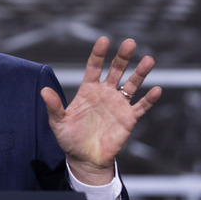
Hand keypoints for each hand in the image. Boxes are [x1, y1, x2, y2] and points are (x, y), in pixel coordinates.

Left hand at [41, 37, 161, 184]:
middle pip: (116, 71)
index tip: (104, 40)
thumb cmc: (69, 139)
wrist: (85, 159)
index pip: (94, 67)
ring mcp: (118, 105)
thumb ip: (53, 107)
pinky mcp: (128, 118)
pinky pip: (141, 106)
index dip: (98, 54)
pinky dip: (149, 99)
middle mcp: (105, 93)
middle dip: (123, 57)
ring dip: (140, 73)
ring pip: (132, 84)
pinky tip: (156, 90)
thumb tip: (44, 91)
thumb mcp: (58, 123)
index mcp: (88, 91)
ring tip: (149, 60)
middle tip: (130, 43)